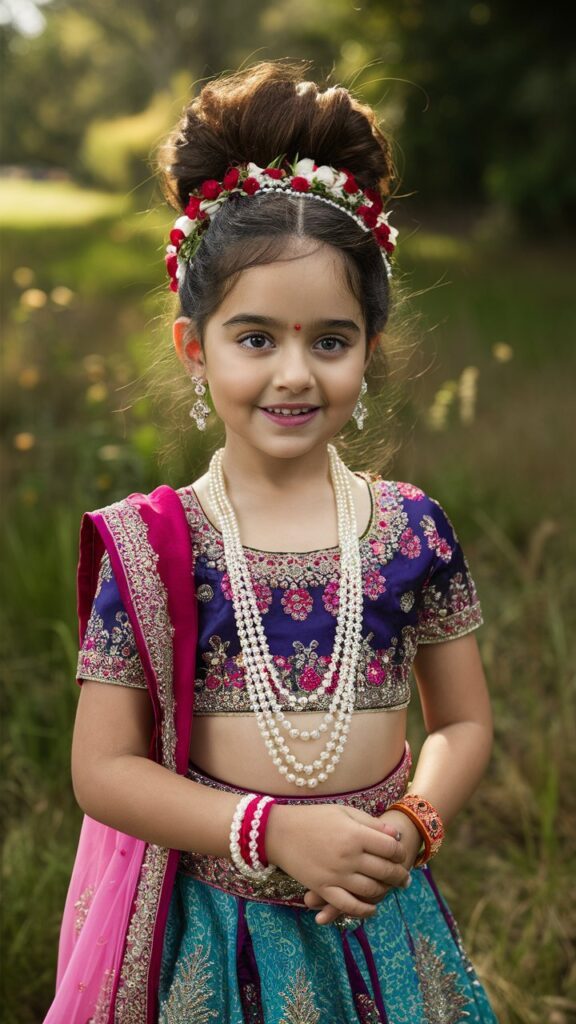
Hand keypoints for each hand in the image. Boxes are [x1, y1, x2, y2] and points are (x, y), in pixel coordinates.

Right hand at [266, 803, 409, 921]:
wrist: (280, 831)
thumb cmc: (313, 817)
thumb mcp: (344, 812)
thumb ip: (371, 824)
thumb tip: (396, 836)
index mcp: (355, 834)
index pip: (390, 848)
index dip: (400, 852)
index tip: (401, 854)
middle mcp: (349, 856)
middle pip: (384, 871)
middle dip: (399, 875)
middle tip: (405, 878)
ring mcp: (336, 875)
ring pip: (371, 890)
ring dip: (385, 891)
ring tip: (391, 889)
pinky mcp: (324, 888)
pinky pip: (349, 906)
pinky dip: (364, 910)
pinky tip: (372, 908)